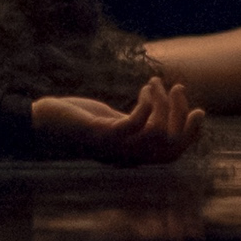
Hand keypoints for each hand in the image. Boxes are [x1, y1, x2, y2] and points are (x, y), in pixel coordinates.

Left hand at [30, 75, 205, 163]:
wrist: (41, 124)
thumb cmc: (76, 121)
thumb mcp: (110, 121)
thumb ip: (133, 122)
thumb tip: (156, 106)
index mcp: (133, 156)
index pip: (172, 154)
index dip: (191, 135)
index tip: (199, 110)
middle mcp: (127, 157)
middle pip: (170, 145)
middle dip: (181, 115)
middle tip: (177, 87)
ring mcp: (115, 148)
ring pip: (157, 133)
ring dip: (162, 104)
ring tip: (153, 82)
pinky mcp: (102, 135)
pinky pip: (135, 125)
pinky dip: (146, 106)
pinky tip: (143, 90)